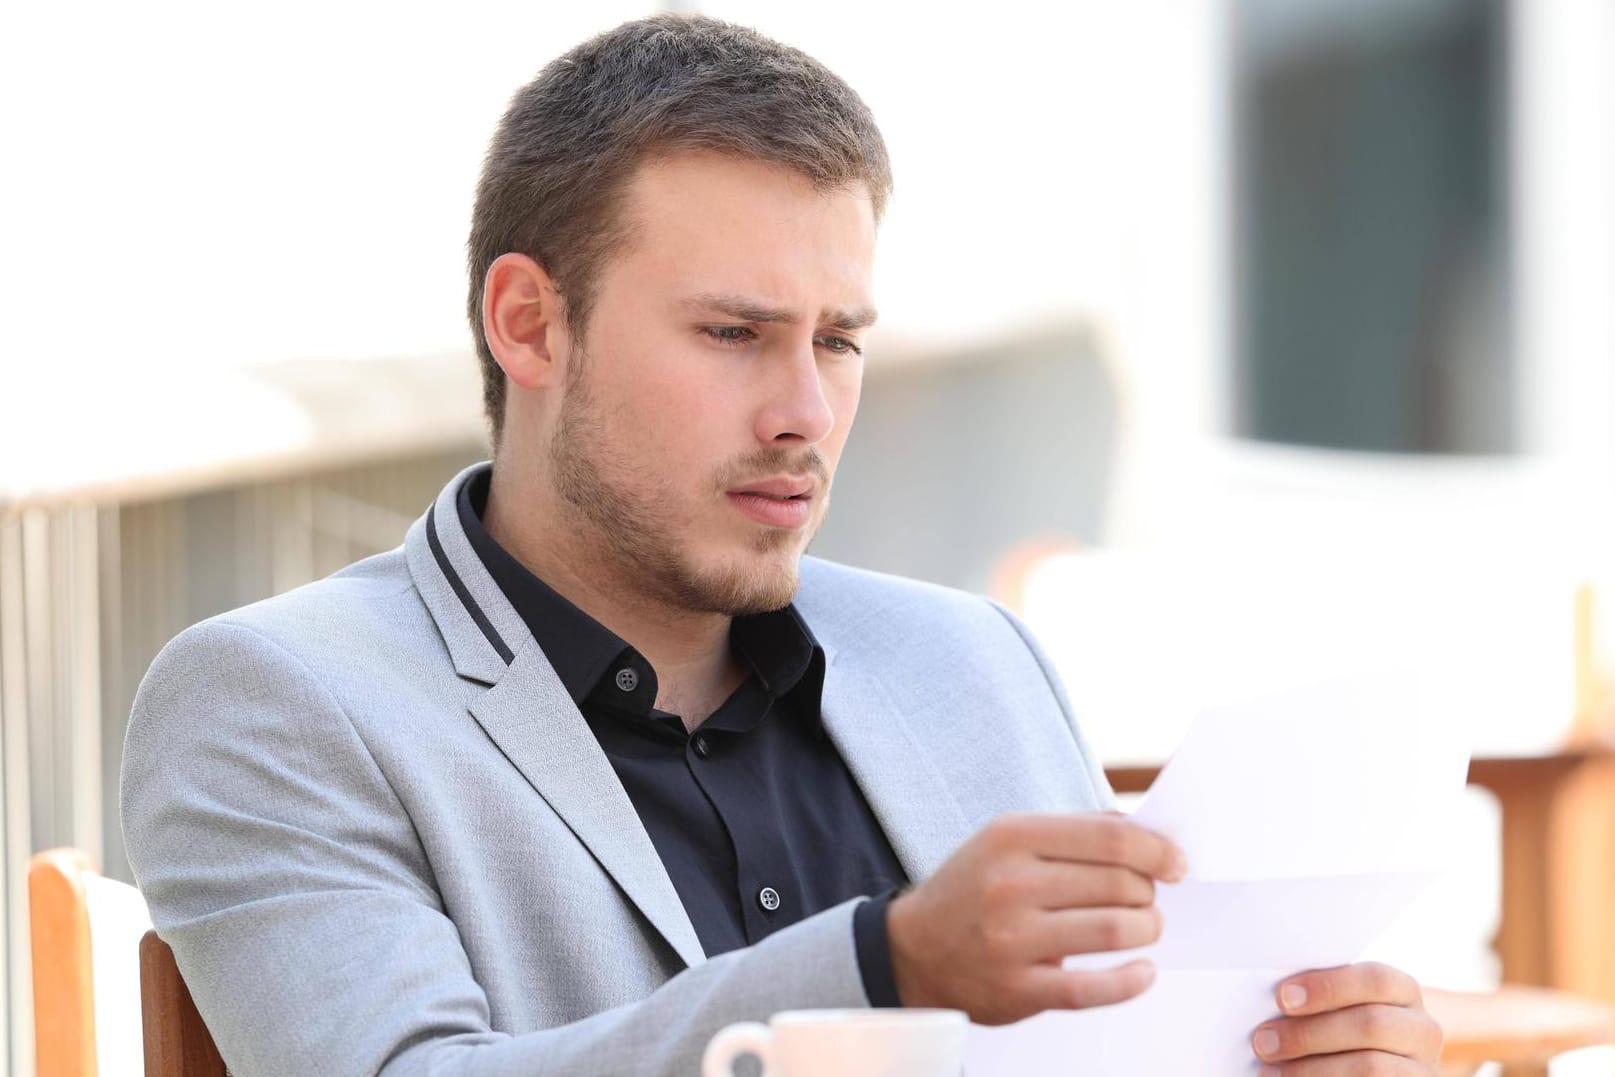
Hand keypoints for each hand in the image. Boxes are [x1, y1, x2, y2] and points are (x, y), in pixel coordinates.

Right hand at [885, 812, 1185, 1024]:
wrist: (913, 950)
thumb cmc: (975, 888)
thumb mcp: (1008, 840)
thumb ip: (1073, 832)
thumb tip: (1147, 834)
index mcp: (1010, 837)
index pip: (1108, 838)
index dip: (1157, 851)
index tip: (1177, 864)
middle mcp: (1010, 885)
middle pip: (1119, 884)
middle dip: (1149, 892)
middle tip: (1149, 898)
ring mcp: (1012, 940)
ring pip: (1114, 931)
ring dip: (1146, 929)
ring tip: (1145, 928)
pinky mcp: (1018, 990)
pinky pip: (1093, 989)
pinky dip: (1131, 981)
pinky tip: (1143, 972)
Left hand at [1251, 962, 1442, 1073]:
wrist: (1367, 1070)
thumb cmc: (1336, 1031)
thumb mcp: (1335, 1009)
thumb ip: (1319, 1000)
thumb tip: (1275, 999)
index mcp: (1402, 992)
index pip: (1375, 980)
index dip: (1327, 987)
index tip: (1282, 998)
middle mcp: (1422, 1029)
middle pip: (1370, 1025)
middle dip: (1309, 1034)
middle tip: (1263, 1043)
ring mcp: (1422, 1069)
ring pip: (1370, 1067)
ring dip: (1311, 1070)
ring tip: (1270, 1071)